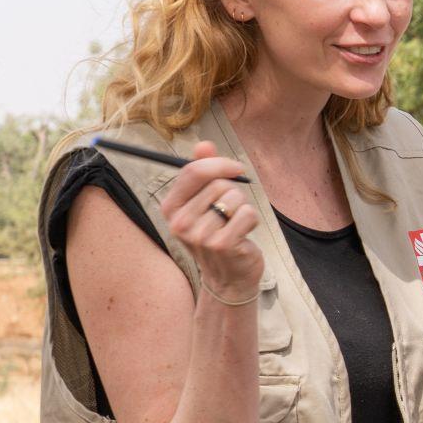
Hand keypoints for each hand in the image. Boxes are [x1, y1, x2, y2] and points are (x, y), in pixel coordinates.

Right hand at [158, 141, 262, 300]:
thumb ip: (204, 172)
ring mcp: (199, 235)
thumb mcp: (205, 203)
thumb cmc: (218, 234)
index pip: (193, 171)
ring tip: (235, 225)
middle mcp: (179, 222)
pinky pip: (247, 213)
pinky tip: (243, 235)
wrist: (228, 278)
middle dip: (233, 193)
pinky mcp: (221, 244)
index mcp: (170, 207)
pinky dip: (252, 221)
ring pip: (235, 197)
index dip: (219, 164)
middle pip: (218, 183)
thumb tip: (203, 144)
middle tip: (230, 213)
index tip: (236, 168)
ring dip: (243, 208)